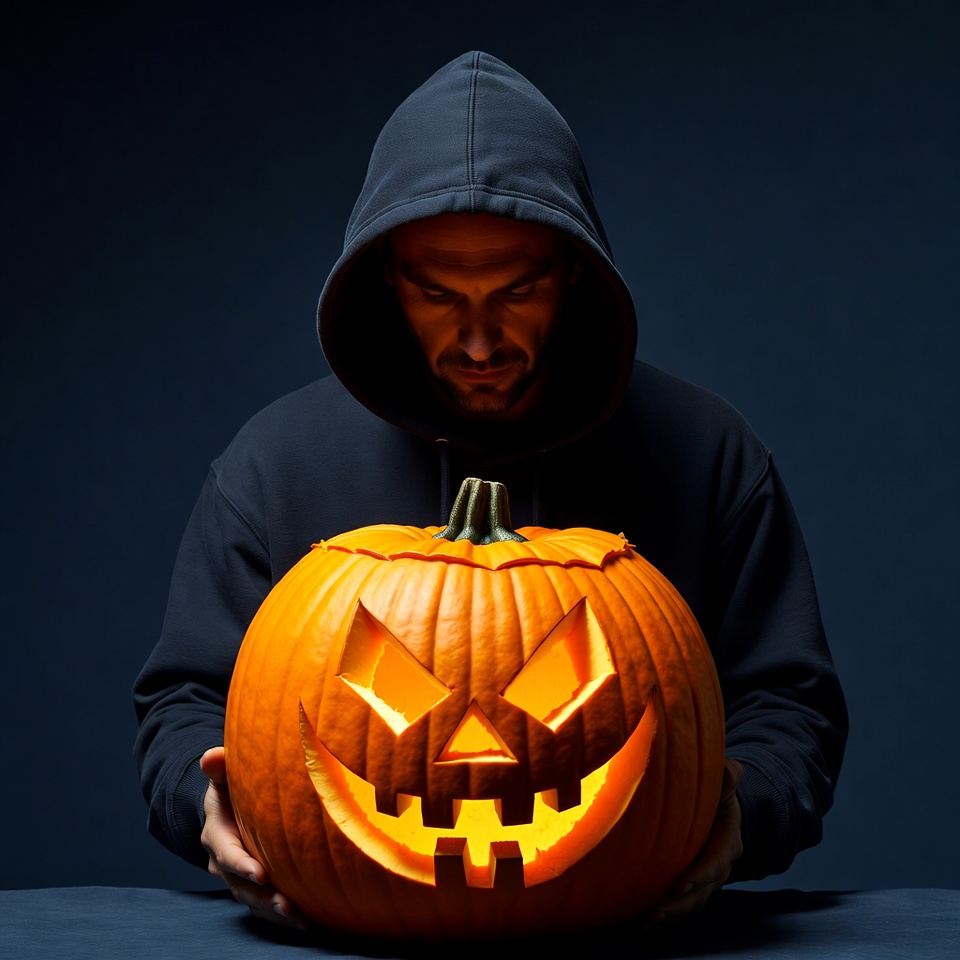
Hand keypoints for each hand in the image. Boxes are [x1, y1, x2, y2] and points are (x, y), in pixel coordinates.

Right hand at [199, 747, 308, 930]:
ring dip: (275, 912)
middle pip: (242, 886)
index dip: (241, 865)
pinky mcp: (253, 888)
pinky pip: (265, 906)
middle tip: (287, 904)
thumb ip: (219, 767)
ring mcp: (237, 878)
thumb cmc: (230, 788)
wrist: (229, 809)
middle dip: (264, 897)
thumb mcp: (222, 777)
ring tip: (300, 918)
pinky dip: (283, 917)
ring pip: (254, 901)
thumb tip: (211, 756)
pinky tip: (307, 922)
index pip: (226, 853)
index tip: (262, 873)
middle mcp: (223, 863)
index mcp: (216, 834)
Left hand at [647, 758, 744, 926]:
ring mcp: (703, 879)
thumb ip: (729, 776)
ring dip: (667, 915)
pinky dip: (660, 914)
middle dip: (678, 905)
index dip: (700, 876)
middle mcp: (717, 867)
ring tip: (643, 923)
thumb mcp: (726, 782)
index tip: (680, 886)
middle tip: (655, 913)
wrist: (720, 810)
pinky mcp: (688, 883)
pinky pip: (677, 903)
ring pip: (688, 903)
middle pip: (700, 893)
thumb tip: (728, 770)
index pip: (716, 864)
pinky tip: (638, 923)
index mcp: (727, 843)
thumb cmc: (719, 793)